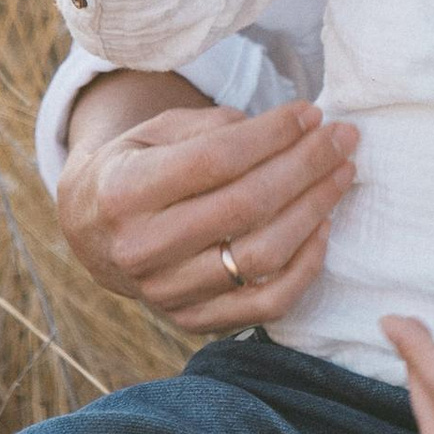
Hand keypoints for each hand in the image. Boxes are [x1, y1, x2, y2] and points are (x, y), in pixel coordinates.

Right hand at [58, 81, 358, 330]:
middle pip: (245, 206)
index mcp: (124, 191)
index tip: (311, 113)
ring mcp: (166, 292)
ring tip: (341, 175)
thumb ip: (212, 126)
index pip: (216, 160)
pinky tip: (323, 227)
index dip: (273, 135)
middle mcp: (141, 248)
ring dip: (314, 211)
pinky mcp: (193, 321)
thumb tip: (290, 128)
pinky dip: (305, 267)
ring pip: (262, 256)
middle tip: (342, 138)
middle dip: (306, 166)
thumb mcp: (154, 132)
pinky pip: (266, 305)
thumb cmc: (134, 168)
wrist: (91, 231)